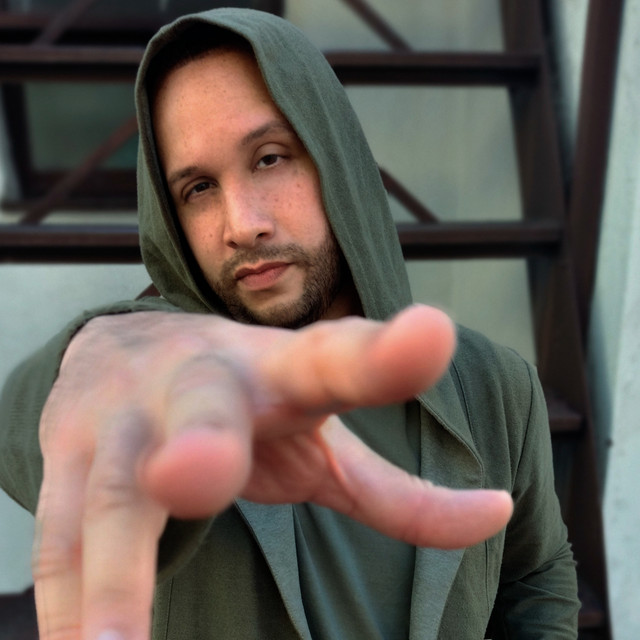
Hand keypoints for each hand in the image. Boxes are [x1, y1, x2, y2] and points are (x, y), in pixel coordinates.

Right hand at [33, 305, 512, 638]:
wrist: (124, 346)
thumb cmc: (245, 401)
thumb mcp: (322, 437)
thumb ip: (401, 487)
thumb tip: (502, 510)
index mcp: (283, 374)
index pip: (339, 358)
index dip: (386, 353)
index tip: (433, 335)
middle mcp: (203, 383)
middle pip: (205, 410)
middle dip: (200, 445)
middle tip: (194, 477)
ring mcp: (126, 415)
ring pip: (113, 495)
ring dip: (112, 574)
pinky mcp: (66, 448)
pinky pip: (61, 537)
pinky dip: (67, 601)